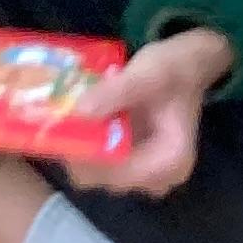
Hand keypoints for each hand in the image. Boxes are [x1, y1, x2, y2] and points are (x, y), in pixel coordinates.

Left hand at [58, 27, 230, 198]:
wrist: (188, 64)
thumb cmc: (173, 69)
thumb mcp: (146, 73)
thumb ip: (115, 93)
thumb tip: (77, 112)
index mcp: (170, 162)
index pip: (118, 175)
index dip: (86, 158)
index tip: (58, 132)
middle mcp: (158, 178)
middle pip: (103, 178)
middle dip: (76, 151)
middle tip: (54, 120)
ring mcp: (145, 173)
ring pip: (97, 172)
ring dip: (77, 147)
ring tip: (63, 117)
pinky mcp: (133, 162)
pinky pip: (100, 162)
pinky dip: (85, 143)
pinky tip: (76, 119)